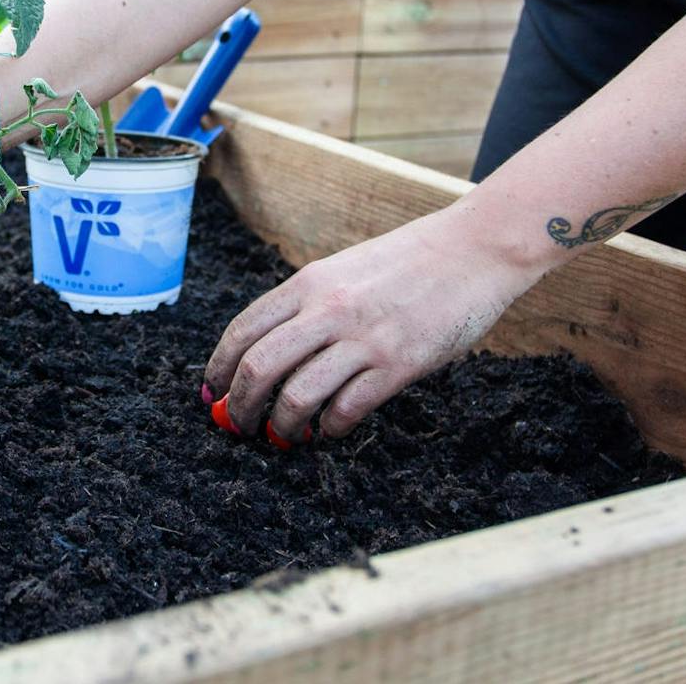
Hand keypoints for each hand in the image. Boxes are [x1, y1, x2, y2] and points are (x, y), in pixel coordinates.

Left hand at [203, 210, 542, 440]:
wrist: (472, 250)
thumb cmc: (407, 262)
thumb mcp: (344, 270)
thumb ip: (308, 305)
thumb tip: (270, 353)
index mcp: (309, 283)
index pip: (243, 331)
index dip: (219, 369)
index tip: (213, 392)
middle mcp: (328, 310)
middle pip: (259, 368)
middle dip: (239, 407)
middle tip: (239, 425)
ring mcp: (363, 339)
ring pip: (297, 397)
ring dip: (281, 426)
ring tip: (282, 435)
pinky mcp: (398, 365)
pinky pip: (347, 410)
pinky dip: (329, 428)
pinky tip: (329, 429)